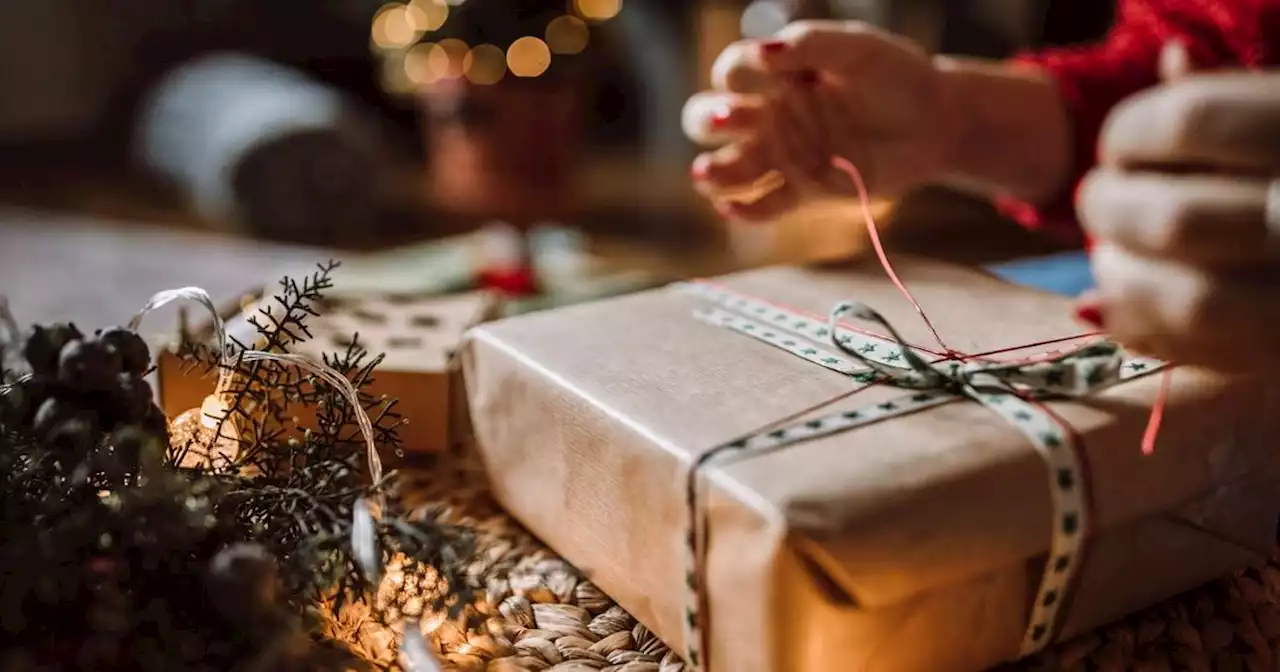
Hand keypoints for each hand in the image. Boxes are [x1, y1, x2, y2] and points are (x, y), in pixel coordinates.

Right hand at [681, 21, 956, 220]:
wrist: (935, 123)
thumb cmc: (897, 76)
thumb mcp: (858, 48)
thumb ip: (811, 44)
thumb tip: (765, 50)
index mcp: (777, 74)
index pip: (733, 72)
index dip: (740, 72)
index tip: (776, 72)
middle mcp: (770, 114)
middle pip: (710, 119)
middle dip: (709, 120)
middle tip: (731, 120)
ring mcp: (783, 154)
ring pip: (729, 167)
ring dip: (713, 172)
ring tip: (707, 175)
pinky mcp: (803, 190)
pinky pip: (765, 205)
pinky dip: (745, 210)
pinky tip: (733, 209)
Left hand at [1076, 70, 1279, 370]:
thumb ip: (1233, 95)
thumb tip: (1173, 60)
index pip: (1192, 120)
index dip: (1131, 132)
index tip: (1116, 147)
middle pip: (1177, 220)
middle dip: (1113, 212)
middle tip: (1095, 202)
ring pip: (1193, 299)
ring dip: (1123, 279)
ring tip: (1107, 255)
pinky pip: (1203, 352)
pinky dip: (1140, 327)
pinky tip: (1111, 302)